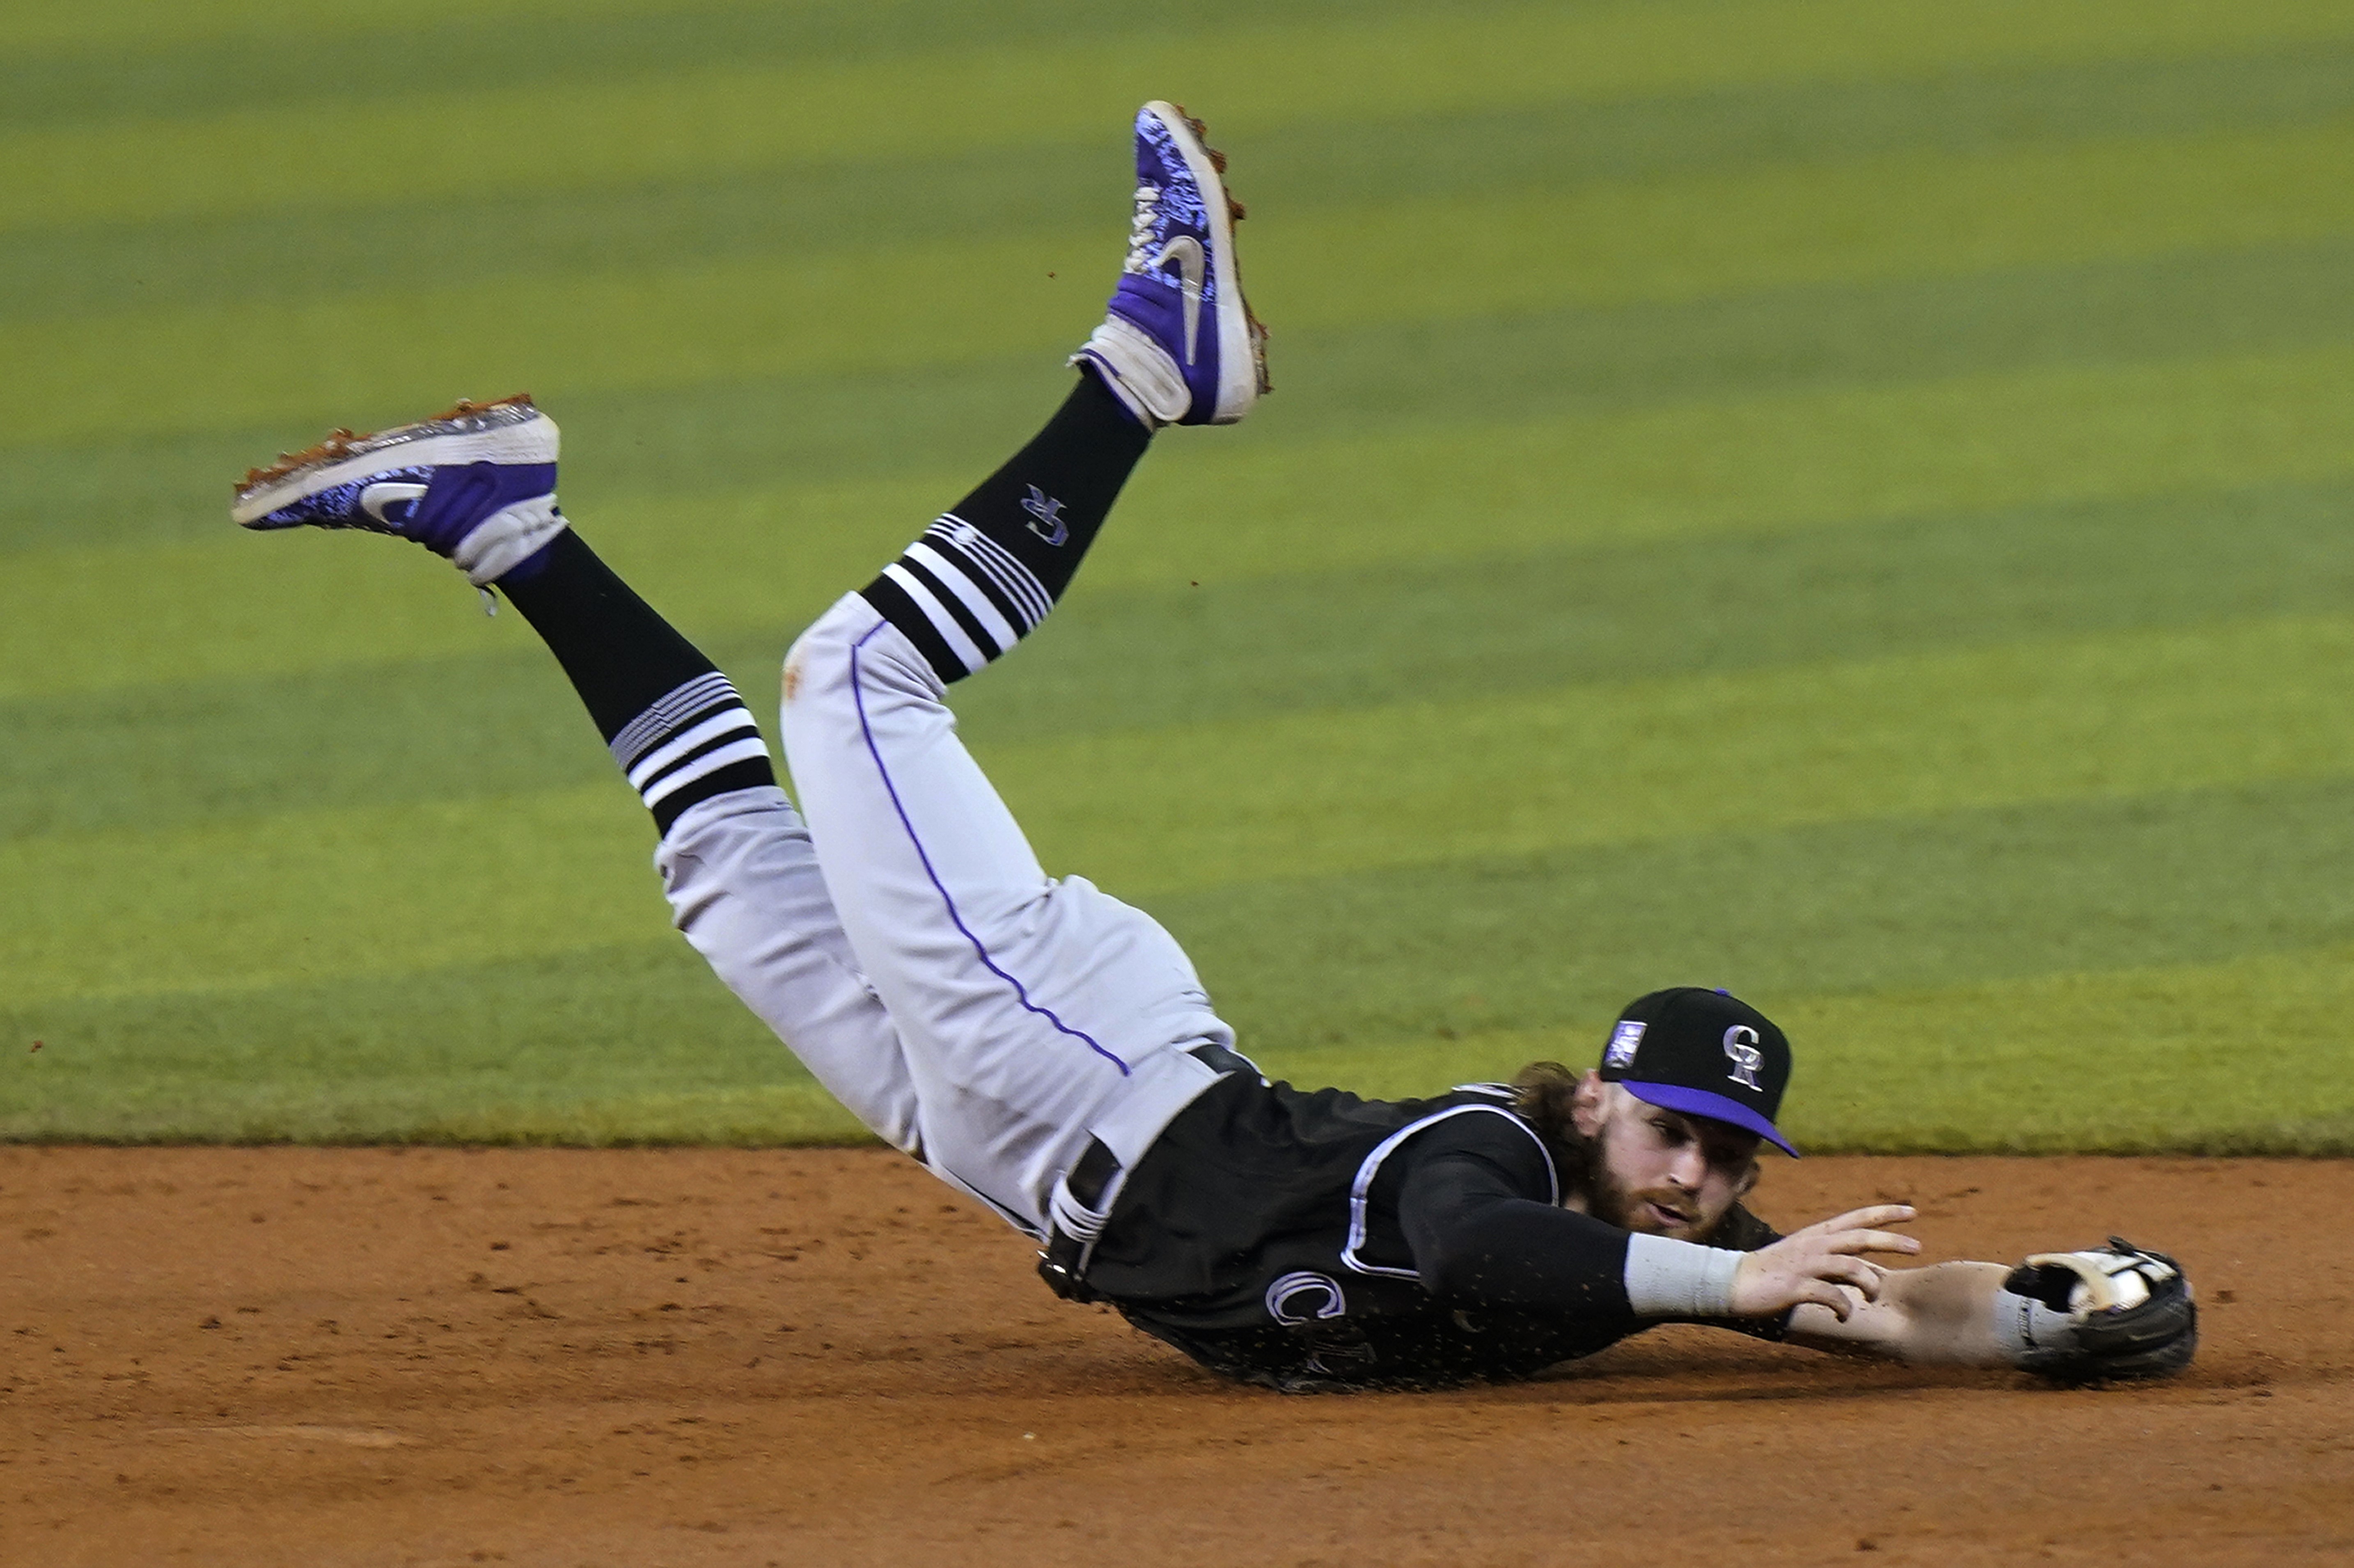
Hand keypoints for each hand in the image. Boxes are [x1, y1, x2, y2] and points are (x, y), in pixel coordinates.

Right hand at [1732, 1204, 1921, 1319]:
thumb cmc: (1769, 1273)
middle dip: (1892, 1241)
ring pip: (1850, 1266)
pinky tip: (1843, 1317)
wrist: (1729, 1283)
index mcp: (1816, 1236)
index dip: (1885, 1214)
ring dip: (1869, 1283)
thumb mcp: (1802, 1257)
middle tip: (1918, 1246)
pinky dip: (1843, 1307)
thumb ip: (1830, 1258)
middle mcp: (1814, 1245)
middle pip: (1861, 1237)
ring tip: (1873, 1296)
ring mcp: (1805, 1265)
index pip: (1857, 1218)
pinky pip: (1830, 1295)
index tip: (1912, 1211)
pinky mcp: (1796, 1286)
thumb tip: (1863, 1269)